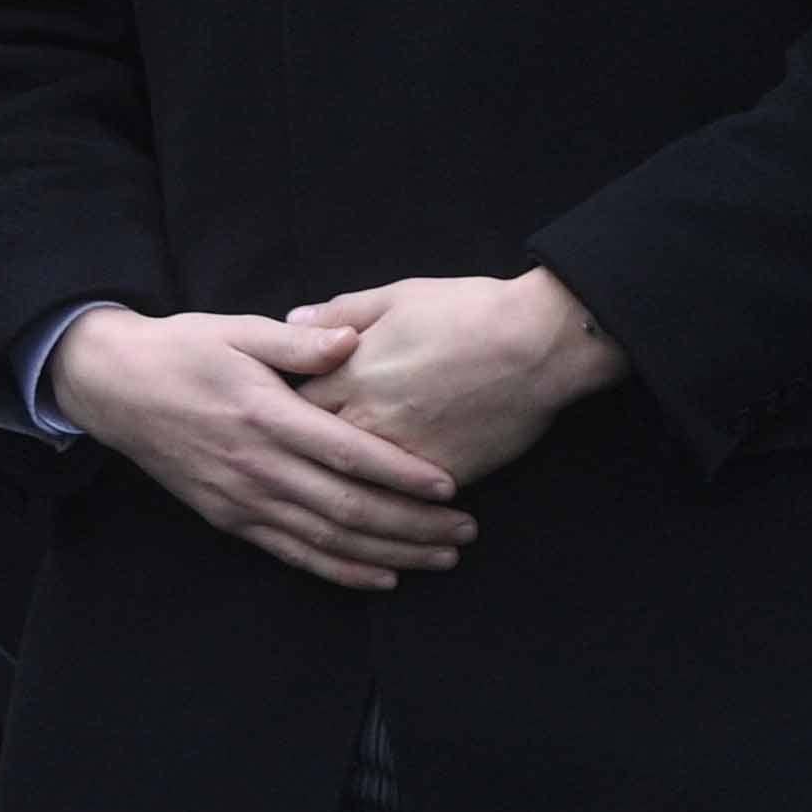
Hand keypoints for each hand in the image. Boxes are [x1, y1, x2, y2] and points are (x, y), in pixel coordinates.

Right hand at [45, 307, 478, 590]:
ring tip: (441, 558)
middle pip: (346, 508)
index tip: (449, 486)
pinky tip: (382, 578)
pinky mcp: (228, 517)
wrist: (111, 385)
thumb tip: (354, 340)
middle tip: (465, 531)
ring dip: (389, 554)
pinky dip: (340, 571)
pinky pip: (292, 553)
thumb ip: (298, 341)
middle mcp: (255, 464)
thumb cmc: (179, 349)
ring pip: (326, 539)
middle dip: (413, 525)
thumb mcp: (235, 328)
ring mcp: (240, 497)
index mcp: (263, 412)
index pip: (346, 453)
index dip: (400, 474)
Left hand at [290, 270, 626, 491]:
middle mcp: (369, 418)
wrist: (536, 345)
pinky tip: (383, 515)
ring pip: (355, 486)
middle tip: (294, 465)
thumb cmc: (464, 312)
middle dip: (301, 459)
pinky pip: (403, 501)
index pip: (290, 406)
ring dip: (341, 492)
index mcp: (348, 373)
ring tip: (329, 499)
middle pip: (315, 453)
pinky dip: (389, 507)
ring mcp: (406, 453)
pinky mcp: (444, 476)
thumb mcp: (393, 297)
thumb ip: (338, 313)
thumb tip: (292, 320)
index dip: (281, 412)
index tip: (275, 418)